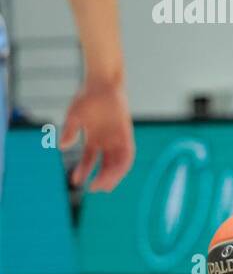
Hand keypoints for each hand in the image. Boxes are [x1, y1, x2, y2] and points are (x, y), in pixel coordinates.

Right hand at [60, 77, 135, 191]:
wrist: (103, 84)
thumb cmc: (87, 97)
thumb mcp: (75, 116)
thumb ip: (70, 131)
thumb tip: (63, 147)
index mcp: (94, 139)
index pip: (90, 160)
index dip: (83, 171)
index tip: (76, 183)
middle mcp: (107, 141)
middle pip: (106, 165)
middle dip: (101, 178)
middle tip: (94, 190)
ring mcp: (118, 138)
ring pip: (117, 163)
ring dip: (112, 175)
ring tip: (104, 186)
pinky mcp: (127, 134)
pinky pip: (127, 154)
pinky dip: (123, 165)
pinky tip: (116, 172)